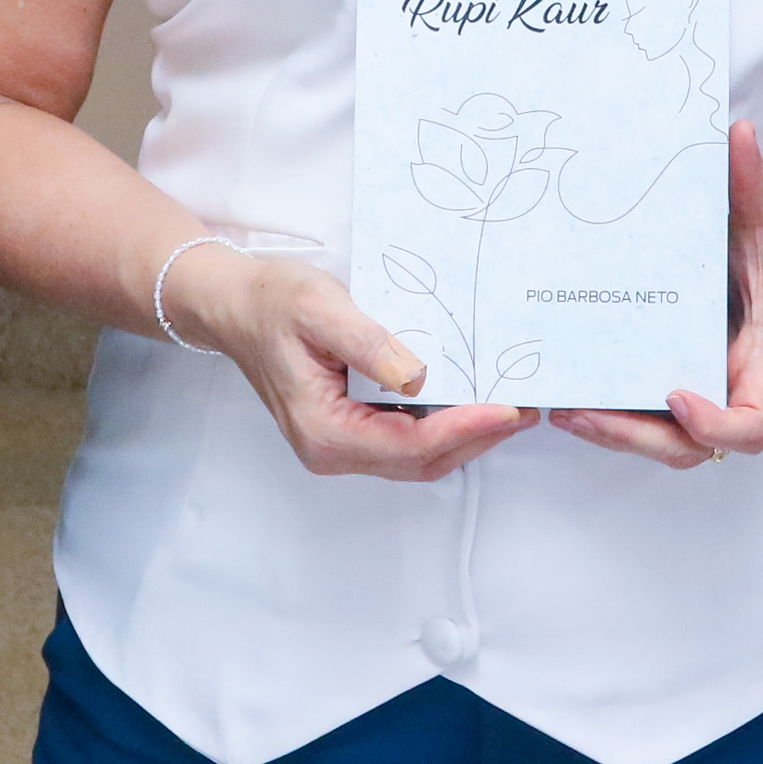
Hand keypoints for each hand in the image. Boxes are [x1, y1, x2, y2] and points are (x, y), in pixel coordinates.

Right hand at [161, 242, 533, 483]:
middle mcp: (333, 450)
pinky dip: (447, 425)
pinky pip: (408, 439)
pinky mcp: (352, 429)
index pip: (411, 445)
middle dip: (479, 437)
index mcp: (324, 431)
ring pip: (420, 456)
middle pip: (423, 461)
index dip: (465, 428)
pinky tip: (473, 398)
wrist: (234, 304)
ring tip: (512, 405)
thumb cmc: (271, 302)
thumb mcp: (321, 309)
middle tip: (528, 408)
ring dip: (468, 434)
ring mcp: (343, 444)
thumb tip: (421, 376)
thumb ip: (371, 344)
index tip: (508, 408)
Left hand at [556, 122, 762, 470]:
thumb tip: (737, 133)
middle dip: (633, 436)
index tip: (675, 394)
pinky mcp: (682, 398)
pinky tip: (568, 395)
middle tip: (579, 410)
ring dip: (613, 433)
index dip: (714, 423)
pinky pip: (651, 424)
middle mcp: (734, 391)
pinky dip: (613, 418)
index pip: (751, 424)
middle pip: (690, 446)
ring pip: (665, 444)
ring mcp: (707, 400)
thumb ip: (752, 186)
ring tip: (560, 406)